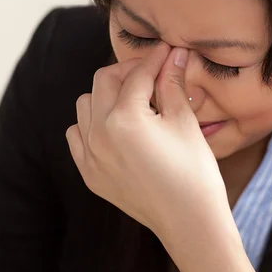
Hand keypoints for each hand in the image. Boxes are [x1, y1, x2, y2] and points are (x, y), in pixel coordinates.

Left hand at [66, 43, 262, 271]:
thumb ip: (173, 84)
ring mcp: (89, 156)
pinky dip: (92, 123)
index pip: (137, 74)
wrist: (189, 221)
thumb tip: (175, 54)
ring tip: (136, 99)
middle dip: (129, 71)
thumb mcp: (185, 122)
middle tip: (154, 72)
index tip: (167, 50)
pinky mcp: (89, 173)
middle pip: (104, 81)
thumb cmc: (194, 172)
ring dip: (108, 94)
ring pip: (86, 105)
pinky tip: (117, 127)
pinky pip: (77, 135)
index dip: (155, 58)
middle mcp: (98, 134)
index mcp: (125, 118)